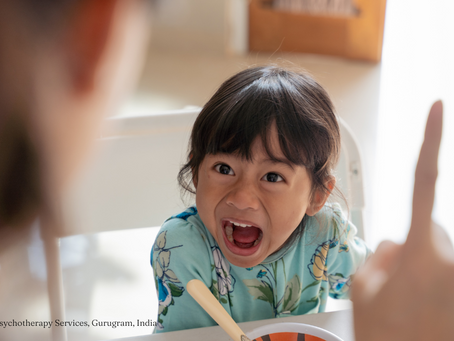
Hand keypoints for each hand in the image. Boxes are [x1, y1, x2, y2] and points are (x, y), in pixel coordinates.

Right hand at [351, 101, 453, 340]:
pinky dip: (438, 287)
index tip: (437, 108)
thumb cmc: (387, 337)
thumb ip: (378, 256)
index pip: (423, 180)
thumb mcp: (361, 291)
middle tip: (399, 288)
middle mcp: (450, 259)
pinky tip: (430, 312)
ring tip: (414, 307)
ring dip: (428, 271)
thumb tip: (396, 245)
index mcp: (419, 251)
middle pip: (430, 230)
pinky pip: (447, 272)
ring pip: (441, 254)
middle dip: (414, 248)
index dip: (431, 140)